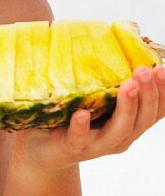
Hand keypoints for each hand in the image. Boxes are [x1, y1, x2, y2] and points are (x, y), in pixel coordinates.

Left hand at [14, 65, 164, 174]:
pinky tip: (82, 114)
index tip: (162, 69)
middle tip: (145, 71)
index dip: (163, 91)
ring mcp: (97, 144)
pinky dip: (82, 127)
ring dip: (126, 106)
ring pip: (119, 129)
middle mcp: (120, 136)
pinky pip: (79, 139)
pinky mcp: (72, 147)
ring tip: (128, 85)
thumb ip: (110, 83)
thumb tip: (122, 44)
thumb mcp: (97, 101)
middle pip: (143, 118)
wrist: (42, 151)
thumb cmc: (72, 119)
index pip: (155, 110)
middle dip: (148, 94)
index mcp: (130, 123)